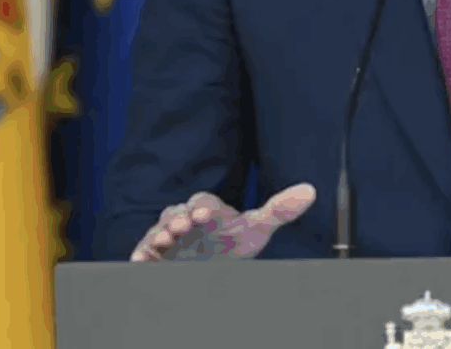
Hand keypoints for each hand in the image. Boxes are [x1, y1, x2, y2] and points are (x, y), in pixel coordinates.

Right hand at [130, 183, 316, 260]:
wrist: (214, 259)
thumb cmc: (234, 240)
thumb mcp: (258, 228)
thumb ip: (280, 210)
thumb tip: (311, 190)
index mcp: (208, 209)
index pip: (203, 203)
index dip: (203, 208)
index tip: (205, 216)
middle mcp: (186, 218)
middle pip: (177, 213)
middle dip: (178, 219)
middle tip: (181, 226)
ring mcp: (170, 235)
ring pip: (160, 230)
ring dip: (159, 234)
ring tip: (163, 241)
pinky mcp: (157, 253)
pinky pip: (146, 250)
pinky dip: (142, 254)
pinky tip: (140, 261)